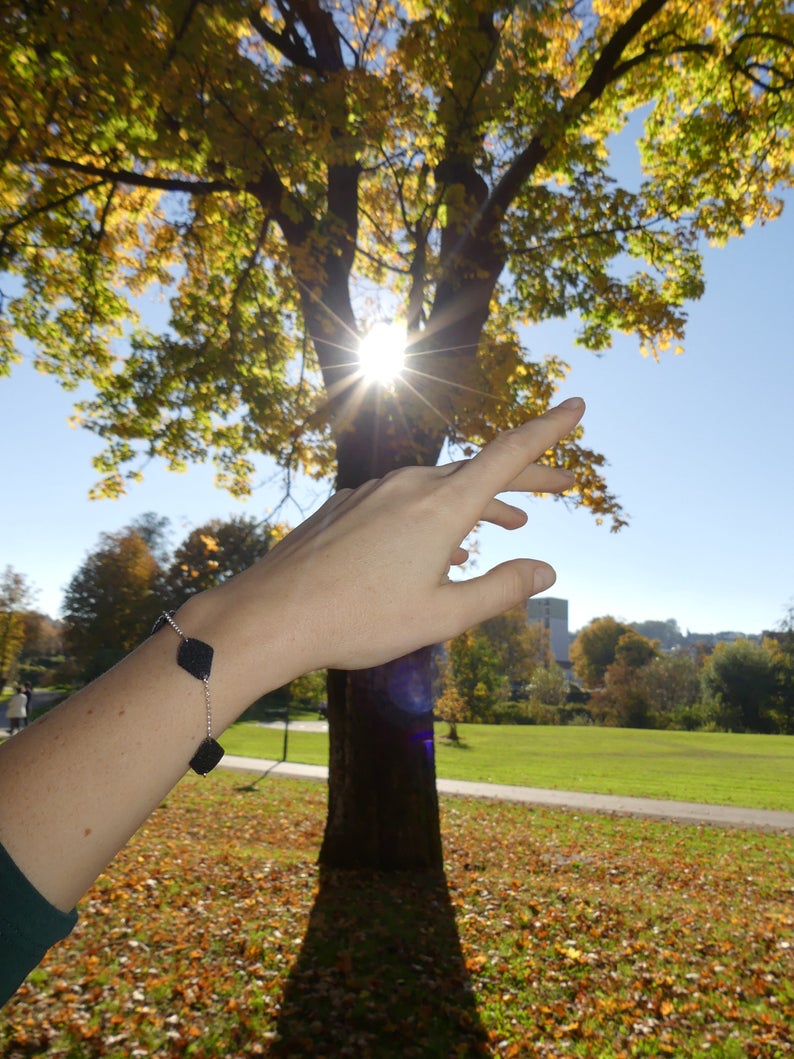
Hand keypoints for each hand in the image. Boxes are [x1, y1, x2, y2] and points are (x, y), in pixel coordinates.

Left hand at [199, 398, 584, 677]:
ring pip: (442, 486)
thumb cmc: (359, 620)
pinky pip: (405, 501)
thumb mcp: (443, 615)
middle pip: (481, 470)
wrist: (273, 614)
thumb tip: (548, 571)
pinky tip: (441, 549)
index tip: (577, 406)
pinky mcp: (349, 505)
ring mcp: (375, 491)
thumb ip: (501, 590)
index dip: (549, 429)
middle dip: (527, 477)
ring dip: (480, 501)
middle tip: (563, 484)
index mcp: (441, 506)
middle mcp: (410, 486)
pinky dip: (436, 515)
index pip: (509, 453)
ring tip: (510, 523)